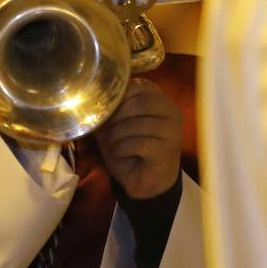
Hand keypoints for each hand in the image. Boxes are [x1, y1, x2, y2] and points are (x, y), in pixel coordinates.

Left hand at [94, 78, 182, 199]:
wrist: (146, 181)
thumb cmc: (131, 149)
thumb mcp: (119, 124)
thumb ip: (113, 108)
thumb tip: (94, 95)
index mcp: (161, 100)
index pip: (139, 85)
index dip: (118, 96)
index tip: (105, 110)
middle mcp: (172, 112)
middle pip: (139, 102)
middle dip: (116, 116)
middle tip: (105, 130)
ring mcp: (172, 132)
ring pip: (137, 124)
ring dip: (116, 136)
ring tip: (111, 145)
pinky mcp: (167, 151)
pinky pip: (138, 144)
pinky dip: (121, 150)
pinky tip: (119, 155)